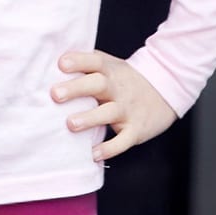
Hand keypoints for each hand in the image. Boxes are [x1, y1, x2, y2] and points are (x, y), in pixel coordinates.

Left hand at [51, 50, 177, 163]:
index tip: (61, 64)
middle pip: (98, 84)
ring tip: (70, 124)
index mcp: (109, 69)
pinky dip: (109, 149)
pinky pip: (123, 140)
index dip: (78, 61)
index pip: (94, 60)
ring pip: (109, 112)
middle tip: (56, 94)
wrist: (166, 89)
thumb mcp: (110, 65)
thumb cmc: (124, 79)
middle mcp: (118, 87)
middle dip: (76, 89)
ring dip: (89, 118)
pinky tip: (93, 154)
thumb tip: (49, 62)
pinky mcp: (136, 129)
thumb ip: (85, 64)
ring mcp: (128, 109)